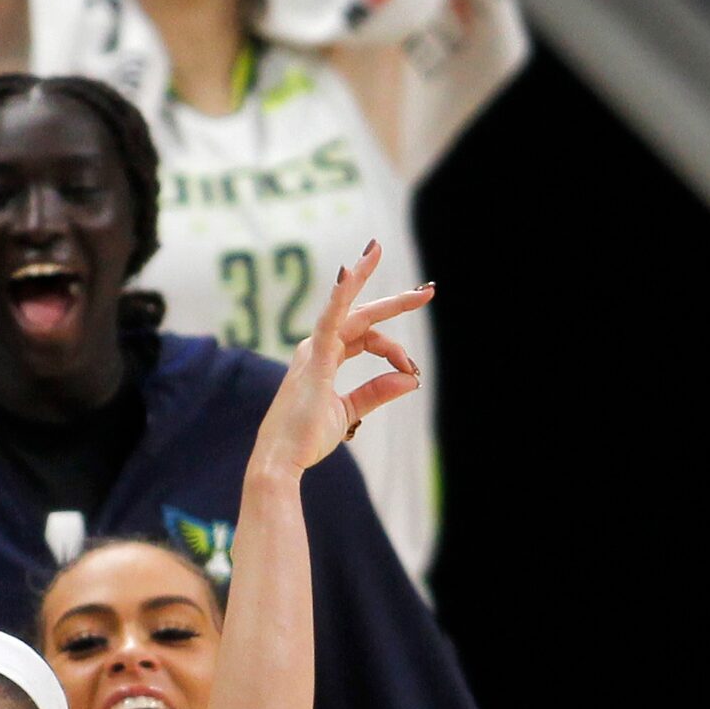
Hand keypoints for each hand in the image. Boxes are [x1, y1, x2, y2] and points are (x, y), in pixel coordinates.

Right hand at [254, 241, 431, 478]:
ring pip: (344, 307)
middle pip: (360, 315)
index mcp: (323, 357)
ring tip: (376, 249)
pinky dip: (339, 296)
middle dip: (394, 302)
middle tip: (427, 291)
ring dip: (360, 276)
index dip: (393, 350)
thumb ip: (376, 392)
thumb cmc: (307, 437)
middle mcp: (316, 347)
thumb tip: (411, 379)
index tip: (411, 371)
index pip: (366, 337)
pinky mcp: (313, 359)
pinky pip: (329, 320)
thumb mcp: (349, 412)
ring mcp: (313, 350)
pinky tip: (348, 273)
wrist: (282, 459)